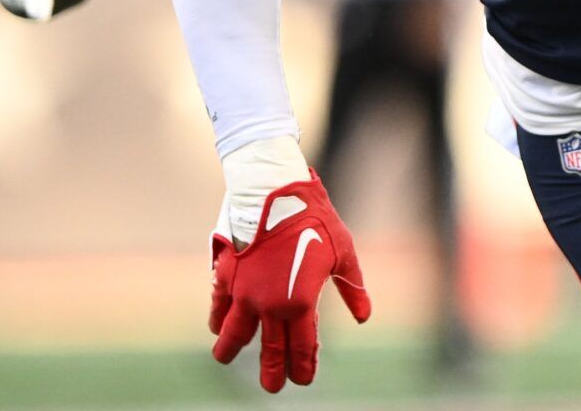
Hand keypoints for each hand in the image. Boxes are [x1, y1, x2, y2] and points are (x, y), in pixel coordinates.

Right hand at [209, 171, 370, 391]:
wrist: (276, 192)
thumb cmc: (315, 220)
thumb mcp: (343, 253)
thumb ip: (352, 289)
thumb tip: (363, 317)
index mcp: (300, 304)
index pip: (301, 349)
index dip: (303, 368)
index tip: (303, 379)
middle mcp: (270, 305)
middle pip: (269, 351)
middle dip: (271, 372)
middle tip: (272, 387)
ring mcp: (245, 293)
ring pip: (234, 334)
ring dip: (230, 349)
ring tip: (225, 358)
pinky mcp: (226, 275)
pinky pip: (218, 306)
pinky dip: (217, 318)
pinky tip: (216, 325)